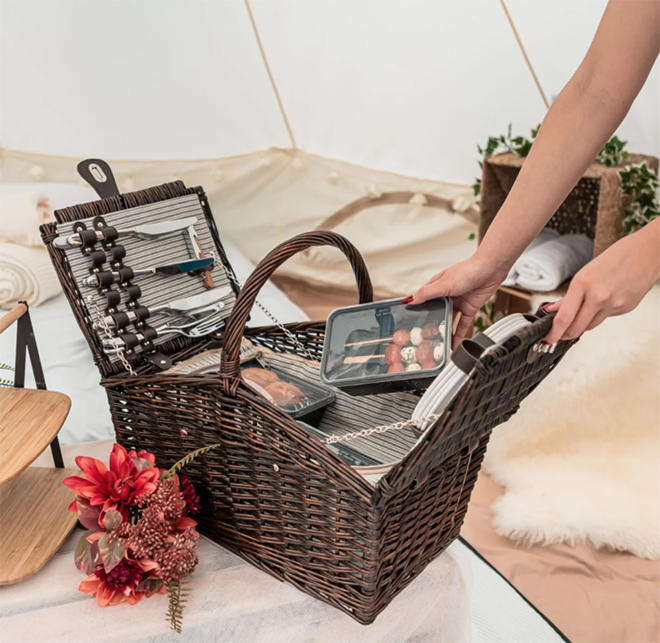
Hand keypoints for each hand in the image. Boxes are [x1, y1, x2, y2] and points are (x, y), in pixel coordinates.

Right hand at [406, 256, 507, 347]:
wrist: (491, 269)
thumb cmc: (468, 270)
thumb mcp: (443, 283)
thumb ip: (427, 293)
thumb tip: (411, 300)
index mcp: (437, 286)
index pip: (423, 299)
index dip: (417, 309)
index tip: (409, 321)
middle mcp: (446, 294)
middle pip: (436, 312)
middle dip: (431, 323)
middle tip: (424, 337)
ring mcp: (458, 302)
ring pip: (448, 320)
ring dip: (444, 330)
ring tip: (438, 343)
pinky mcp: (469, 309)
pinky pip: (462, 324)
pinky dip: (459, 334)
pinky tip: (454, 342)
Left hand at [544, 223, 659, 342]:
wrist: (648, 253)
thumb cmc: (616, 258)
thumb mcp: (585, 273)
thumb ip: (568, 296)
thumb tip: (551, 310)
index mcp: (583, 283)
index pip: (563, 318)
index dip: (553, 333)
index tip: (547, 339)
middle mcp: (598, 296)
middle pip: (575, 329)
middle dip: (564, 334)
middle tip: (558, 334)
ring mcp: (613, 305)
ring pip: (589, 326)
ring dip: (581, 324)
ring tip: (581, 312)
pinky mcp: (624, 309)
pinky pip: (605, 318)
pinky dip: (599, 314)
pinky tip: (604, 301)